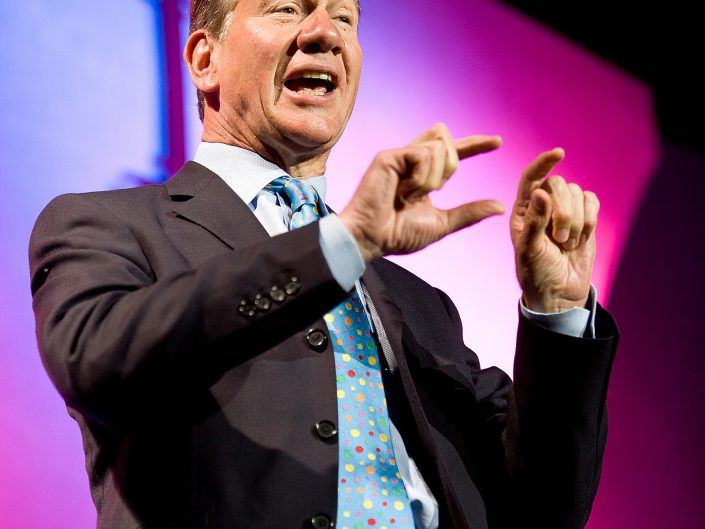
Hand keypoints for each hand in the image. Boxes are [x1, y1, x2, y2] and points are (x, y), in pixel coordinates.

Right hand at [339, 124, 504, 261]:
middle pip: (449, 143)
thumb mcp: (442, 224)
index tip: (498, 142)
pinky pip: (424, 154)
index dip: (476, 145)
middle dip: (449, 166)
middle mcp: (413, 161)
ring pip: (440, 147)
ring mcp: (401, 157)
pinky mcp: (389, 156)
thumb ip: (469, 213)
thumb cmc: (398, 234)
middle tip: (429, 191)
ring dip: (433, 178)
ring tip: (409, 195)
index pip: (455, 153)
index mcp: (425, 175)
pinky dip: (421, 178)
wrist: (372, 239)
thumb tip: (500, 206)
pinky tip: (403, 191)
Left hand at [510, 148, 598, 312]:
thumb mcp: (530, 250)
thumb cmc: (536, 272)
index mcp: (522, 210)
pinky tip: (580, 239)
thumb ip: (535, 222)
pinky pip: (593, 202)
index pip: (531, 177)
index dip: (543, 162)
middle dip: (564, 211)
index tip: (559, 153)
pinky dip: (590, 221)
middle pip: (559, 184)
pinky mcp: (584, 218)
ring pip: (578, 193)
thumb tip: (541, 192)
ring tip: (566, 244)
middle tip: (559, 238)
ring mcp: (565, 210)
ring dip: (576, 220)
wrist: (559, 292)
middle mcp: (543, 205)